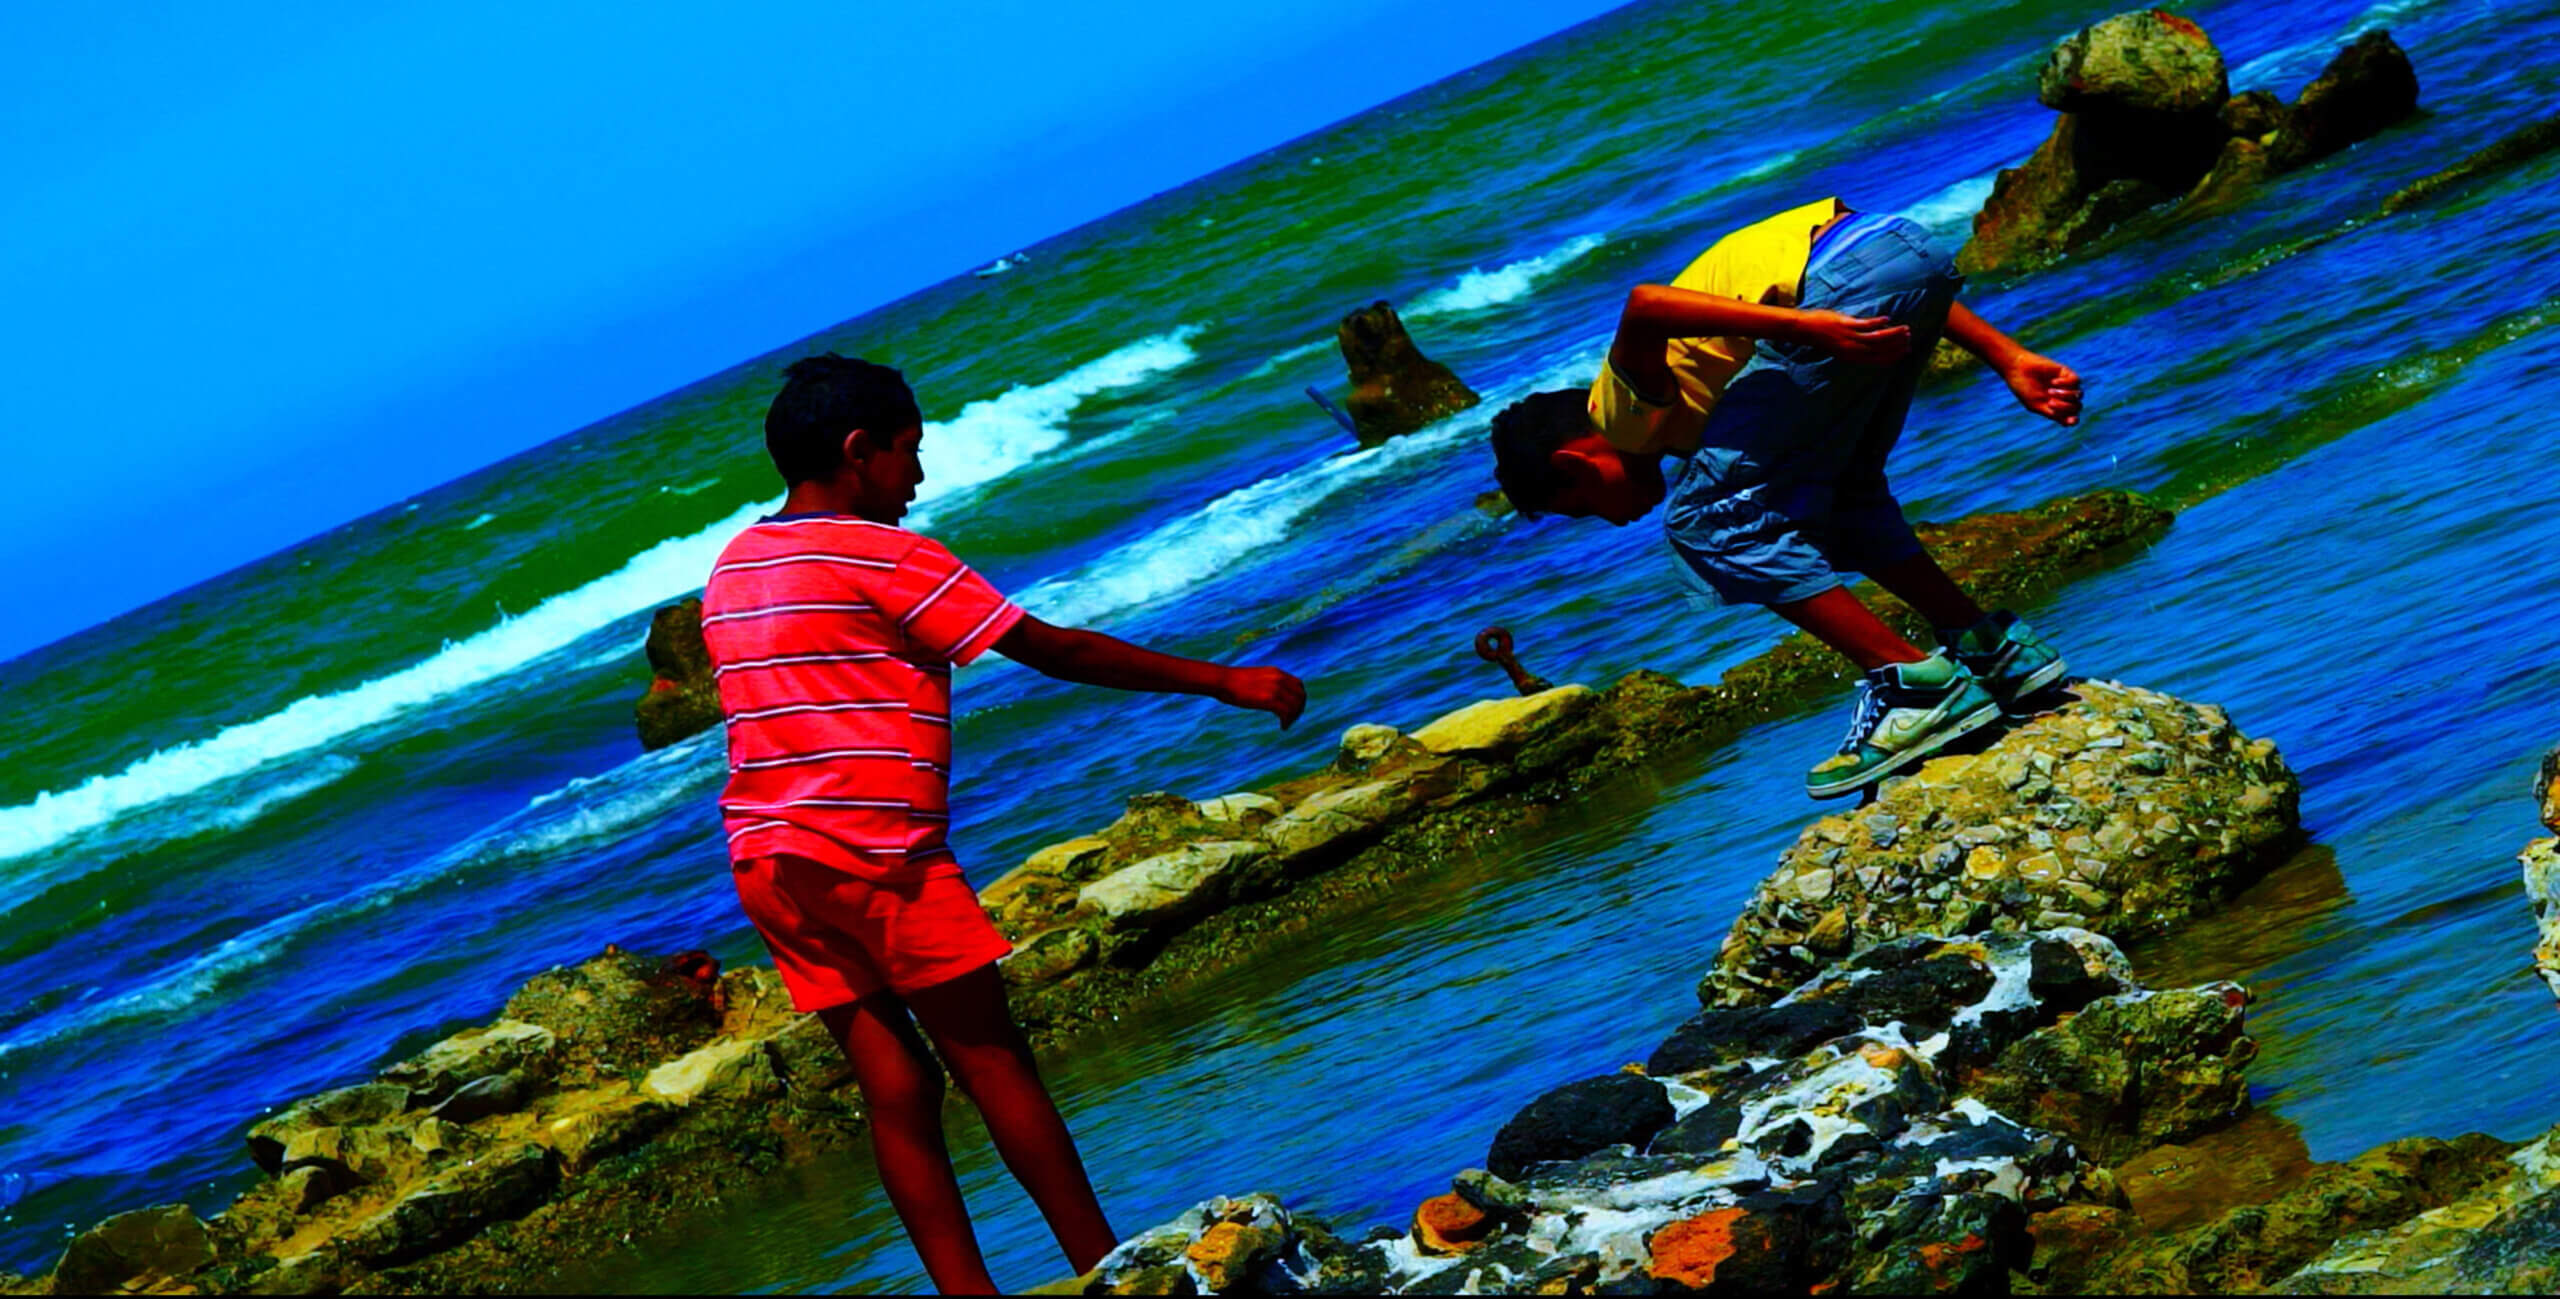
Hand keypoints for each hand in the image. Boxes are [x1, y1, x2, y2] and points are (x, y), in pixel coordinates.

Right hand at [1217, 666, 1305, 728]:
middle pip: (1300, 696)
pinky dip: (1287, 721)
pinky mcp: (1268, 699)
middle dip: (1299, 709)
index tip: (1293, 709)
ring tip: (1285, 724)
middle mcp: (1279, 679)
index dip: (1299, 698)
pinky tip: (1282, 727)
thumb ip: (1265, 683)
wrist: (1222, 680)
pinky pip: (1286, 712)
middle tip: (1291, 719)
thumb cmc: (1233, 682)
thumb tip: (1268, 694)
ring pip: (1295, 705)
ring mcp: (1274, 688)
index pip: (1299, 685)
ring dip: (1293, 717)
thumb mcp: (1255, 678)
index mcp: (1276, 672)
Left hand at [1791, 311, 1910, 366]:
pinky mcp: (1846, 325)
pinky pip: (1866, 325)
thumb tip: (1869, 343)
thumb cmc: (1822, 336)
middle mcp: (1852, 349)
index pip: (1876, 359)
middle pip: (1879, 350)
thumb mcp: (1840, 346)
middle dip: (1896, 346)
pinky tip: (1887, 319)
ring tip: (1904, 330)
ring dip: (1892, 334)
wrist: (1806, 329)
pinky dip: (1878, 322)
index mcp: (1851, 357)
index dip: (1891, 357)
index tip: (1904, 353)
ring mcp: (1849, 337)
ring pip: (1876, 338)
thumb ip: (1855, 346)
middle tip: (1909, 340)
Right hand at [2002, 352, 2083, 425]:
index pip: (2073, 416)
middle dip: (2065, 407)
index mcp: (2056, 407)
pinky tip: (2053, 382)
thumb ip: (2051, 414)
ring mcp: (2066, 385)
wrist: (2016, 369)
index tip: (2069, 419)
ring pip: (2079, 394)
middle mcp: (2063, 397)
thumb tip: (2068, 423)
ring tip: (2050, 391)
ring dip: (2066, 396)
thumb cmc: (2023, 389)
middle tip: (2050, 402)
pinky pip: (2076, 381)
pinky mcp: (2065, 372)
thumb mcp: (2035, 405)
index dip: (2074, 420)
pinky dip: (2066, 383)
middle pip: (2077, 406)